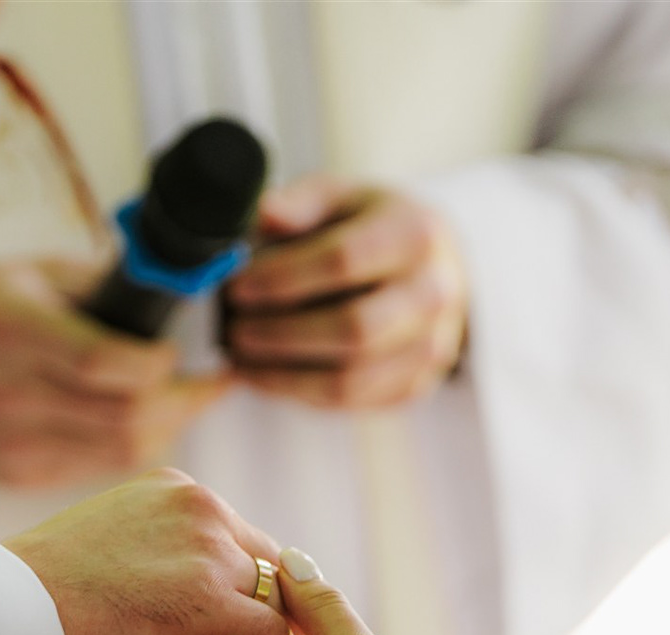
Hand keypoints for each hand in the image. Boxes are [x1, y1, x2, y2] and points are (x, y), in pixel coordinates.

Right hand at [0, 260, 228, 486]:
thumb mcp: (29, 275)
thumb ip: (100, 290)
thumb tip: (179, 299)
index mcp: (14, 329)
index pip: (104, 363)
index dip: (160, 366)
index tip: (185, 355)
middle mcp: (9, 391)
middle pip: (123, 416)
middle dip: (182, 403)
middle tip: (211, 386)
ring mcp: (10, 440)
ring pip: (118, 452)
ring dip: (164, 429)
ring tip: (184, 405)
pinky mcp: (12, 471)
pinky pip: (94, 468)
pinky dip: (128, 447)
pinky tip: (139, 423)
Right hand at [5, 469, 302, 634]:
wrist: (6, 615)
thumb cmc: (36, 600)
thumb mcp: (105, 550)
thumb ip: (152, 556)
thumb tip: (172, 594)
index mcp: (172, 491)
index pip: (240, 538)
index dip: (249, 587)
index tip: (244, 630)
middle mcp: (199, 507)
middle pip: (270, 566)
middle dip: (271, 614)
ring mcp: (207, 550)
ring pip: (277, 602)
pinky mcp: (210, 600)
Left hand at [224, 177, 467, 409]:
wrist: (434, 268)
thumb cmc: (373, 228)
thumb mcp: (340, 197)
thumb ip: (302, 202)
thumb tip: (266, 215)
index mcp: (415, 234)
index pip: (343, 260)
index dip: (283, 278)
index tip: (238, 286)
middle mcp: (434, 293)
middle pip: (353, 329)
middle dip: (282, 334)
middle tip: (235, 330)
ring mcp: (432, 346)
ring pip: (351, 378)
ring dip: (284, 375)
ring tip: (241, 358)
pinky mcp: (415, 384)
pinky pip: (352, 401)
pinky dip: (301, 393)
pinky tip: (267, 376)